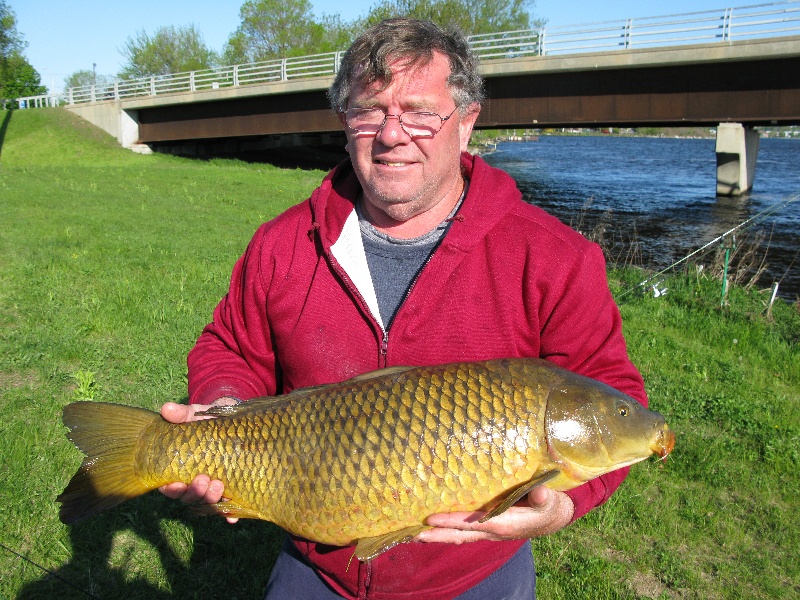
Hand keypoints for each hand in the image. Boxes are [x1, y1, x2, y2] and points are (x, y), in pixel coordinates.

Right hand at [157, 397, 239, 523]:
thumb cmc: (211, 420)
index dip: (171, 489)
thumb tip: (166, 408)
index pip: (169, 486)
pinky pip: (230, 507)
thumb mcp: (198, 414)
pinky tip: (233, 516)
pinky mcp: (233, 489)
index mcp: (181, 468)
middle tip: (204, 481)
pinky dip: (230, 514)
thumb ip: (183, 414)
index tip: (177, 483)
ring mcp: (214, 487)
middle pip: (189, 498)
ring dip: (211, 500)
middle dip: (195, 494)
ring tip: (220, 486)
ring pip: (207, 503)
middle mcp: (195, 481)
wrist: (238, 421)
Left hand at [417, 486, 574, 544]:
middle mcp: (492, 530)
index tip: (432, 519)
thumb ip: (542, 496)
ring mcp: (488, 530)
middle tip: (415, 534)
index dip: (453, 522)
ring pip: (460, 536)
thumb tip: (540, 492)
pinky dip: (449, 530)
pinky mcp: (488, 526)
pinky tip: (435, 527)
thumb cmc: (548, 506)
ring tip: (417, 534)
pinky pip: (465, 531)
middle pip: (460, 535)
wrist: (551, 518)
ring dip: (440, 535)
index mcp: (503, 523)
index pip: (473, 523)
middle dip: (438, 535)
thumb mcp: (549, 500)